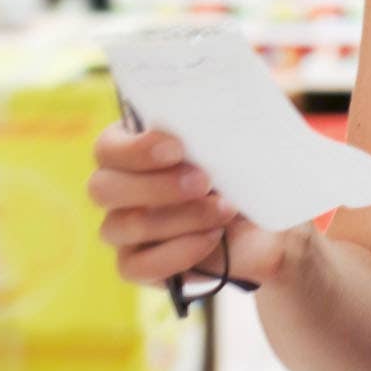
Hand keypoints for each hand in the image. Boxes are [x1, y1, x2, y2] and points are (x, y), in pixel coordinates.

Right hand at [87, 123, 296, 291]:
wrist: (268, 225)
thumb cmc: (246, 172)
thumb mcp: (239, 143)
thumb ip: (221, 123)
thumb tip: (218, 103)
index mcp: (131, 148)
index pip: (106, 148)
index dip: (134, 150)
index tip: (178, 148)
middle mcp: (118, 189)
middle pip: (101, 188)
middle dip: (154, 186)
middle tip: (203, 181)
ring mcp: (123, 230)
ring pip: (122, 226)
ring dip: (177, 218)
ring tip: (224, 209)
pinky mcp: (138, 266)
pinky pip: (136, 266)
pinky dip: (175, 253)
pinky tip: (211, 239)